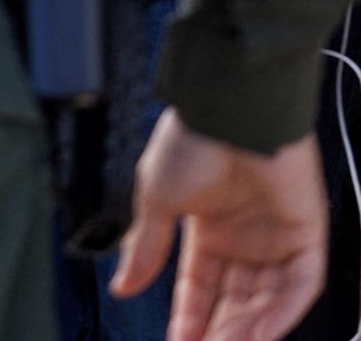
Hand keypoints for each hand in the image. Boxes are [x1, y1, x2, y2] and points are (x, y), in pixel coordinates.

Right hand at [112, 112, 327, 340]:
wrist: (227, 111)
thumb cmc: (190, 141)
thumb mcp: (155, 199)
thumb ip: (146, 248)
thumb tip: (122, 285)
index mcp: (207, 227)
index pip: (199, 285)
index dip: (188, 314)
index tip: (176, 339)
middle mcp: (244, 236)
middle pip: (235, 299)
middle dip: (219, 328)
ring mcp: (277, 236)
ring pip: (268, 298)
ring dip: (250, 328)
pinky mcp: (308, 233)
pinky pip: (301, 285)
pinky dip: (282, 312)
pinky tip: (259, 332)